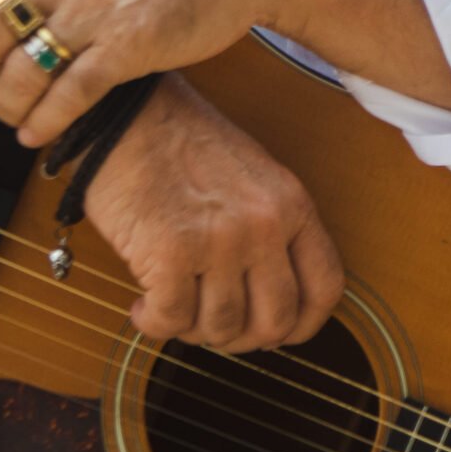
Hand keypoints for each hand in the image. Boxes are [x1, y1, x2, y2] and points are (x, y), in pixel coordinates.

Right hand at [88, 75, 344, 350]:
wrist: (126, 112)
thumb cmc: (180, 143)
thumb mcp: (251, 178)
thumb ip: (270, 233)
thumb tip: (268, 308)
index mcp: (292, 205)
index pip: (324, 289)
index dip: (302, 325)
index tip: (276, 335)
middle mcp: (264, 225)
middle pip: (274, 322)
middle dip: (241, 339)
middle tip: (209, 325)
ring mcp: (220, 241)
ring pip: (221, 328)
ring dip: (191, 330)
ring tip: (169, 305)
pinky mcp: (169, 253)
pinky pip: (172, 321)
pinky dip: (153, 323)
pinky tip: (142, 305)